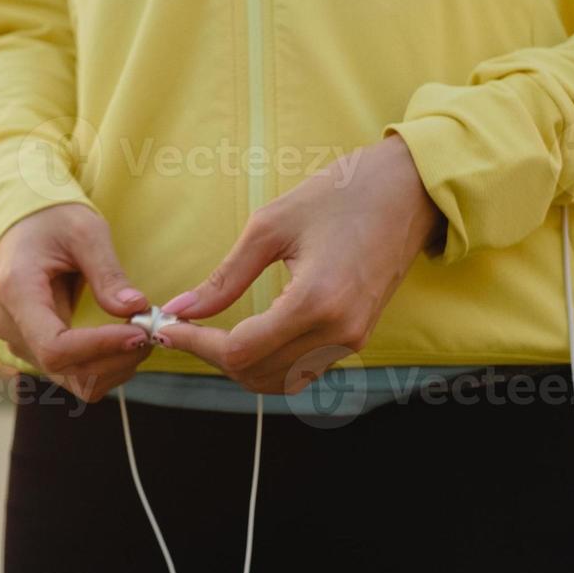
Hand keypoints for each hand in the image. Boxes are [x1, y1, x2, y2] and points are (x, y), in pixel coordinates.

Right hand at [0, 203, 152, 401]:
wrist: (21, 225)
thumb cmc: (52, 221)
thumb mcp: (84, 232)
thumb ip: (108, 272)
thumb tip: (135, 307)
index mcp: (17, 292)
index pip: (54, 346)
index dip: (99, 347)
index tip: (139, 332)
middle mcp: (11, 327)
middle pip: (66, 370)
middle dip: (116, 358)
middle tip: (151, 330)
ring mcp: (20, 343)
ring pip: (72, 380)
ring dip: (114, 366)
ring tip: (141, 334)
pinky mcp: (35, 350)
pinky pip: (73, 374)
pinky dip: (105, 366)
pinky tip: (125, 342)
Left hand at [158, 136, 440, 393]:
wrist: (407, 192)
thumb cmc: (339, 195)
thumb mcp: (271, 226)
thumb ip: (225, 277)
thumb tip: (182, 308)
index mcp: (316, 301)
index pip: (241, 351)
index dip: (196, 344)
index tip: (166, 326)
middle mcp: (338, 331)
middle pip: (256, 373)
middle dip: (211, 356)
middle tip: (180, 327)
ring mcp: (352, 340)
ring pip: (278, 380)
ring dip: (238, 365)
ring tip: (207, 333)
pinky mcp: (357, 338)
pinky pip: (302, 369)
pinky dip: (267, 363)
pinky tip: (245, 336)